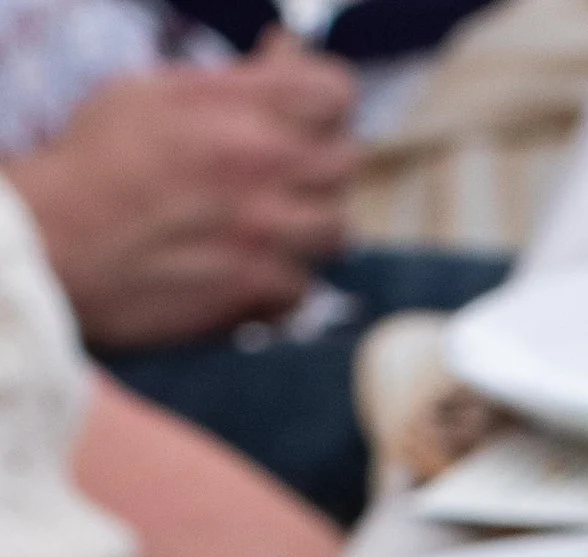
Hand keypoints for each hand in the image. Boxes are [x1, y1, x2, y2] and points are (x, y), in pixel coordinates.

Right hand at [7, 46, 359, 349]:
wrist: (55, 240)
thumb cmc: (96, 161)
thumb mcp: (156, 91)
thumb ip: (233, 79)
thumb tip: (285, 51)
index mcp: (238, 104)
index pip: (336, 94)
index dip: (326, 105)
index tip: (305, 120)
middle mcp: (260, 162)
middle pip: (347, 162)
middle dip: (321, 167)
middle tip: (284, 177)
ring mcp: (263, 229)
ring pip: (336, 229)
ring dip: (309, 229)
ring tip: (269, 227)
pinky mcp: (253, 288)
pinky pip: (303, 289)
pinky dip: (281, 286)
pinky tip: (249, 273)